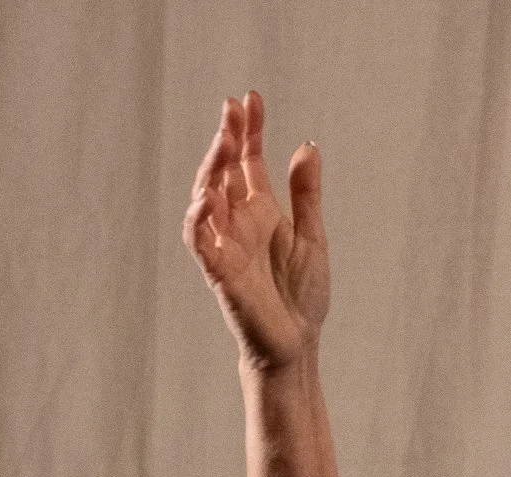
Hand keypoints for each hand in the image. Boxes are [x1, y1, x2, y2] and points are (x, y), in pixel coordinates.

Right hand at [183, 90, 328, 371]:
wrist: (297, 343)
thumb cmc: (302, 295)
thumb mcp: (312, 236)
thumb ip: (306, 193)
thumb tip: (307, 145)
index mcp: (261, 211)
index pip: (248, 161)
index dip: (247, 130)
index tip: (250, 98)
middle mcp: (238, 222)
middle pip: (223, 172)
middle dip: (226, 139)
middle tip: (233, 108)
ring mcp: (225, 244)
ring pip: (206, 197)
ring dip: (211, 168)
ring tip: (223, 140)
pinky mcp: (218, 271)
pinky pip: (198, 240)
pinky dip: (199, 218)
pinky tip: (208, 196)